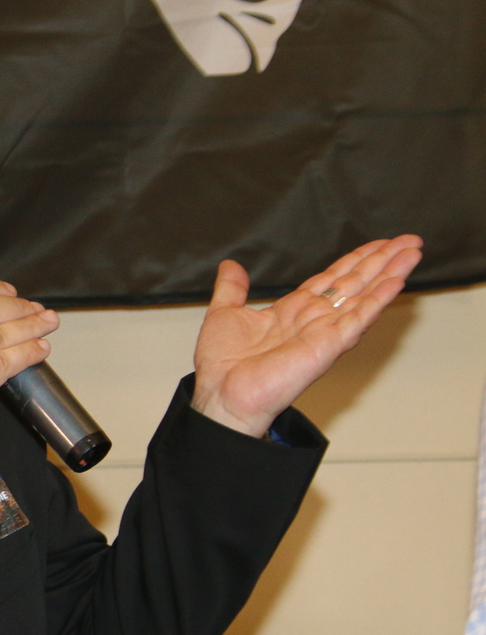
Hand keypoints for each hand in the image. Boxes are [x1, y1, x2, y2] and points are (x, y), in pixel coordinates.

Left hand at [191, 236, 422, 436]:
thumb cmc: (222, 365)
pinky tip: (396, 282)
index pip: (332, 278)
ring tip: (412, 252)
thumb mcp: (224, 314)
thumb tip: (230, 266)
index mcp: (293, 311)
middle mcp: (313, 319)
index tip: (379, 243)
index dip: (356, 259)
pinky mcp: (328, 346)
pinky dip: (378, 300)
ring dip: (389, 273)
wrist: (221, 394)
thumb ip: (232, 289)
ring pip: (364, 296)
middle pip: (355, 282)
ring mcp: (324, 332)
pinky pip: (358, 319)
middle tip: (410, 239)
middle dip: (382, 260)